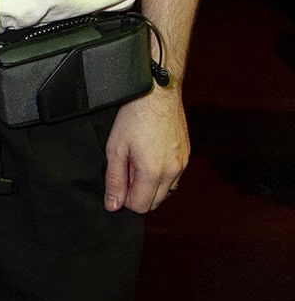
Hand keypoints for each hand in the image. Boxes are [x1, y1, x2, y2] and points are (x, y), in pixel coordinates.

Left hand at [104, 85, 188, 212]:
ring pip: (166, 192)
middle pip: (154, 203)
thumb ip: (115, 180)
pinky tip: (151, 156)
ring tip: (139, 161)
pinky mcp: (186, 156)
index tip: (120, 180)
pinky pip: (174, 178)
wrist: (157, 93)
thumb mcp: (116, 149)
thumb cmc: (135, 117)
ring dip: (151, 185)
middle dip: (138, 193)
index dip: (125, 198)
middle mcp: (173, 172)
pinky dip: (162, 175)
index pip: (140, 206)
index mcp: (154, 173)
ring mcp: (183, 164)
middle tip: (128, 168)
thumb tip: (113, 205)